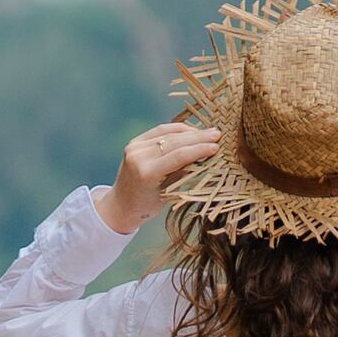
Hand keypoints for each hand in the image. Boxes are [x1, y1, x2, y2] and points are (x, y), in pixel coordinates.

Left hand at [99, 120, 222, 234]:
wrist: (120, 205)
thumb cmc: (146, 206)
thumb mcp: (168, 193)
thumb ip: (182, 172)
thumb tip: (204, 155)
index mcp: (146, 173)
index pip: (178, 156)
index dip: (199, 149)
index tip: (216, 146)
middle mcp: (138, 157)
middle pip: (174, 142)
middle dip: (198, 137)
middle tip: (217, 134)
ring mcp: (134, 147)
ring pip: (168, 133)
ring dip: (190, 132)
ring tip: (208, 132)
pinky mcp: (134, 142)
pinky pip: (159, 132)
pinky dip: (176, 130)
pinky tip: (191, 131)